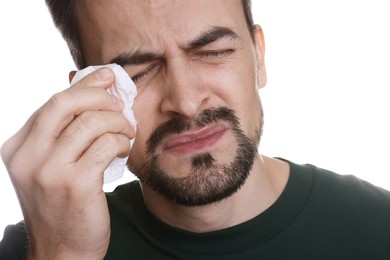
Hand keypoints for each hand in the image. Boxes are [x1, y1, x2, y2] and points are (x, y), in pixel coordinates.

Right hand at [1, 68, 133, 258]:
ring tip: (126, 131)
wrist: (62, 251)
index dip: (83, 86)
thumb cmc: (62, 205)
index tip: (107, 77)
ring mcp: (49, 170)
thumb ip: (63, 134)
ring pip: (91, 123)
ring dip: (117, 122)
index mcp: (18, 148)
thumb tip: (92, 92)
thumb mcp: (51, 167)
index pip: (52, 103)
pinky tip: (123, 148)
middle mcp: (27, 156)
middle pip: (66, 104)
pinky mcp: (75, 184)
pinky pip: (106, 145)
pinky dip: (121, 141)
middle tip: (120, 103)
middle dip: (100, 96)